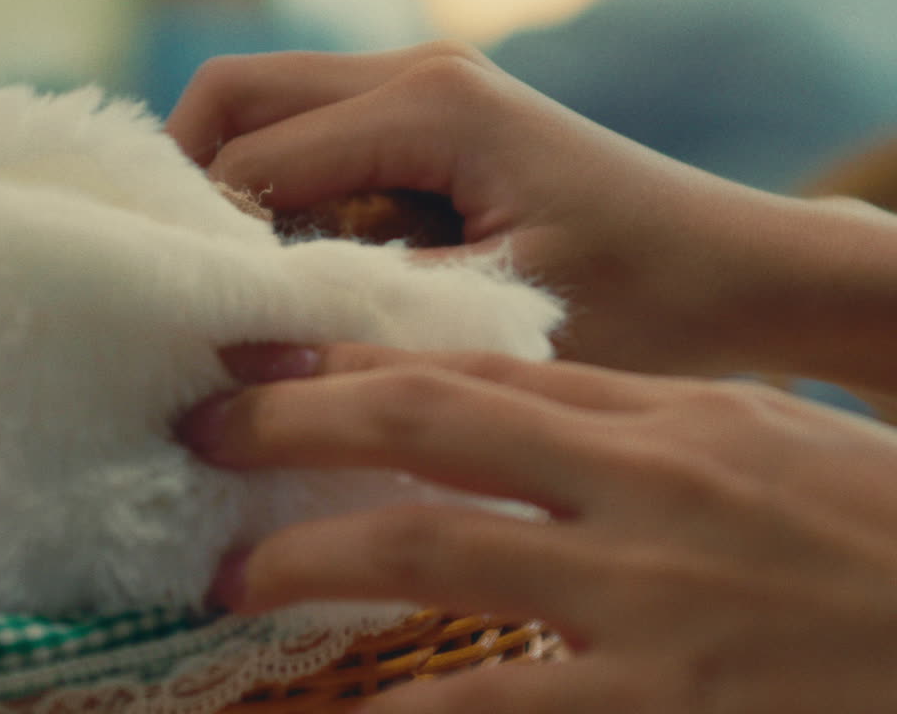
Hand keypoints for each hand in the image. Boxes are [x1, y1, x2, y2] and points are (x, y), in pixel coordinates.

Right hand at [166, 44, 896, 392]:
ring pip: (269, 119)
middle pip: (236, 98)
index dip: (201, 233)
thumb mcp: (495, 311)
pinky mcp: (433, 130)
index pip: (246, 153)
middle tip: (201, 290)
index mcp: (426, 108)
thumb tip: (246, 319)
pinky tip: (332, 280)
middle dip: (193, 188)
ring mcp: (424, 95)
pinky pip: (321, 151)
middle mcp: (415, 79)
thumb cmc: (645, 296)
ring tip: (271, 296)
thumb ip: (360, 302)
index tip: (190, 316)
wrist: (739, 274)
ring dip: (248, 202)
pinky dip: (297, 210)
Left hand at [176, 342, 896, 712]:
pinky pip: (498, 700)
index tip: (272, 356)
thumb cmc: (874, 527)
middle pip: (429, 423)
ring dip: (312, 555)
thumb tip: (513, 420)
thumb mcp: (757, 443)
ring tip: (230, 573)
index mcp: (665, 414)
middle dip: (299, 418)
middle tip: (204, 432)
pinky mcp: (666, 701)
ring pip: (435, 546)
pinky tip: (348, 713)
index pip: (479, 365)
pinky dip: (411, 707)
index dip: (359, 356)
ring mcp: (647, 592)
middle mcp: (639, 481)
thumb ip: (634, 429)